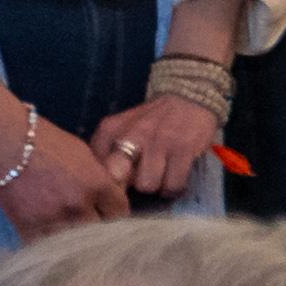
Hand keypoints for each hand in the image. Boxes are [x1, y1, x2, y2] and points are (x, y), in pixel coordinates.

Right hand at [0, 117, 130, 237]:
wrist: (6, 142)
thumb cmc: (48, 141)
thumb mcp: (84, 155)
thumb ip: (100, 179)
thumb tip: (112, 196)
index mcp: (97, 185)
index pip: (120, 213)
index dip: (115, 214)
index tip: (108, 213)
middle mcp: (78, 206)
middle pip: (99, 232)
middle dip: (97, 227)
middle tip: (89, 223)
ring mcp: (53, 219)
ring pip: (72, 242)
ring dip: (72, 238)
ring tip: (67, 230)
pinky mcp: (27, 227)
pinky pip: (45, 244)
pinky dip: (47, 241)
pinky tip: (47, 233)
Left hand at [87, 91, 221, 201]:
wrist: (188, 97)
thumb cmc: (150, 122)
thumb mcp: (120, 130)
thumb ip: (106, 153)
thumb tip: (103, 186)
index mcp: (111, 129)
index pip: (97, 168)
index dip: (106, 182)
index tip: (118, 181)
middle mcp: (133, 134)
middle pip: (119, 179)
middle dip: (127, 185)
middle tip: (138, 181)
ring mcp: (159, 141)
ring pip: (147, 185)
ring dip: (154, 186)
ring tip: (161, 176)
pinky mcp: (184, 148)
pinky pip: (173, 185)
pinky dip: (174, 187)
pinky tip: (175, 176)